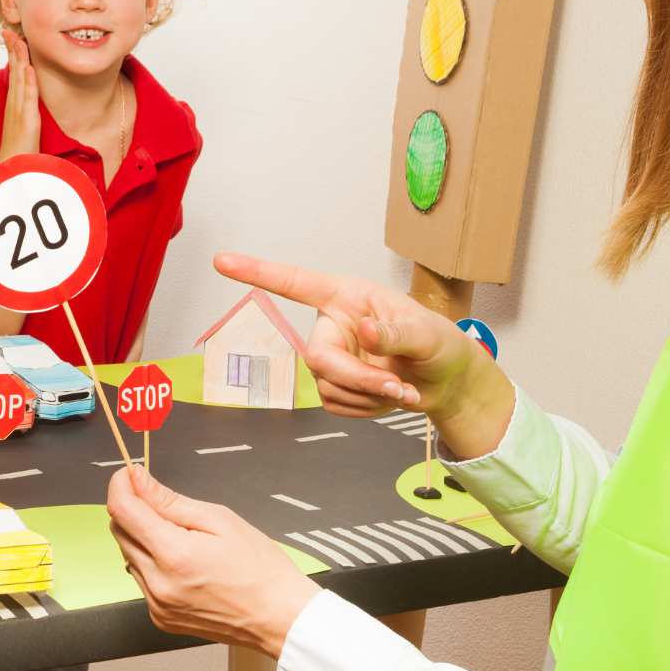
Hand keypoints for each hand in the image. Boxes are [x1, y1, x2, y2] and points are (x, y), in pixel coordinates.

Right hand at [0, 29, 40, 160]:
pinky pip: (27, 98)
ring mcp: (19, 111)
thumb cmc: (19, 149)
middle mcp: (14, 104)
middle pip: (14, 72)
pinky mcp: (27, 120)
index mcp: (14, 104)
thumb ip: (26, 111)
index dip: (13, 55)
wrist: (12, 168)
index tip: (12, 37)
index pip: (14, 74)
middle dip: (13, 51)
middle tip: (11, 31)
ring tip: (19, 41)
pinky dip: (28, 82)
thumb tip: (29, 98)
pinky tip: (28, 68)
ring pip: (19, 80)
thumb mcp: (24, 125)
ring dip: (19, 60)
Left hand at [107, 467, 318, 657]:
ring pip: (128, 554)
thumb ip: (170, 500)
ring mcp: (156, 605)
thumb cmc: (258, 566)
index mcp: (173, 555)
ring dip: (142, 534)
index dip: (120, 484)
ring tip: (180, 531)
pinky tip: (181, 557)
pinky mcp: (160, 618)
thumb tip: (137, 479)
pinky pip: (141, 578)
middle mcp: (157, 584)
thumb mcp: (219, 519)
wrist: (278, 616)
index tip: (130, 472)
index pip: (123, 511)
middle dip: (132, 507)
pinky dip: (151, 560)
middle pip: (120, 532)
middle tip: (160, 497)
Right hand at [213, 252, 490, 423]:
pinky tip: (387, 398)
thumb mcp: (426, 334)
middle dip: (356, 378)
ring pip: (325, 386)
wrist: (448, 383)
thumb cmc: (440, 344)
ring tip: (401, 390)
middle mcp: (332, 324)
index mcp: (346, 296)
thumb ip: (395, 332)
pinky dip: (365, 409)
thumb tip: (364, 329)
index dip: (257, 272)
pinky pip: (334, 404)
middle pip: (317, 357)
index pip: (295, 283)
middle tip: (396, 388)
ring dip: (366, 396)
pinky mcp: (334, 385)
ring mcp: (331, 356)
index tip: (222, 261)